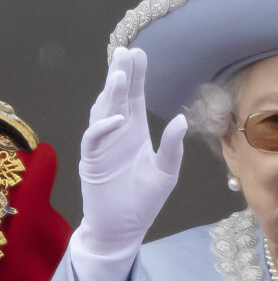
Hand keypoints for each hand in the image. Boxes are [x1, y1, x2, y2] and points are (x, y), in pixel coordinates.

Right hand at [70, 47, 186, 280]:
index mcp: (136, 133)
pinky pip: (94, 140)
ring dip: (110, 95)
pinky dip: (104, 127)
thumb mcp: (166, 172)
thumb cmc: (144, 201)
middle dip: (121, 75)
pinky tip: (118, 117)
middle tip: (125, 52)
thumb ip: (173, 147)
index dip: (136, 77)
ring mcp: (103, 146)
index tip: (139, 54)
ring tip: (119, 74)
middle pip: (117, 98)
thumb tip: (181, 118)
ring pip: (103, 113)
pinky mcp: (92, 162)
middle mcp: (118, 134)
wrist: (123, 228)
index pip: (135, 98)